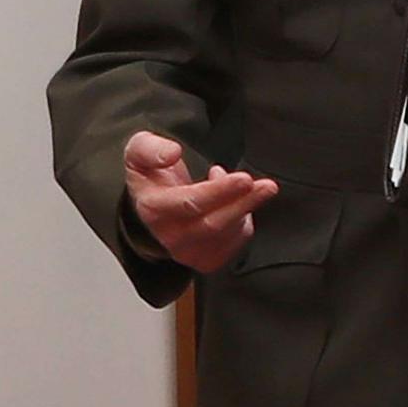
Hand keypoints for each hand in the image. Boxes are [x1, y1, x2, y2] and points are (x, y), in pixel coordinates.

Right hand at [124, 131, 277, 272]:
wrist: (153, 202)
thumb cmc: (151, 173)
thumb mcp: (140, 150)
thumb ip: (151, 148)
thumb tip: (172, 153)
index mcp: (154, 208)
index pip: (190, 204)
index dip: (219, 192)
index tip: (244, 178)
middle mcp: (169, 235)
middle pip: (212, 224)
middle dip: (243, 203)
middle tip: (267, 186)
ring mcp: (188, 251)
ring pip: (226, 235)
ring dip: (247, 210)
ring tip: (259, 187)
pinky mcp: (206, 259)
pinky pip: (234, 245)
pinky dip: (244, 223)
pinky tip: (239, 203)